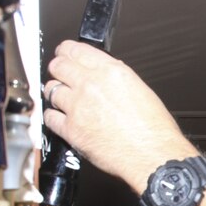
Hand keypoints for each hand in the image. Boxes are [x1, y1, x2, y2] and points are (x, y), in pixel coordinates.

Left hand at [43, 40, 199, 191]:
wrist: (153, 156)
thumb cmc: (154, 130)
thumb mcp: (141, 90)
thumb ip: (115, 79)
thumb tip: (102, 77)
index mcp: (111, 72)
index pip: (75, 50)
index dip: (66, 51)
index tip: (64, 54)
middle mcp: (92, 85)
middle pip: (58, 66)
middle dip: (57, 69)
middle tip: (60, 75)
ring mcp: (78, 107)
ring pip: (51, 90)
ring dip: (55, 93)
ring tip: (62, 99)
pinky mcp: (71, 130)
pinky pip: (50, 117)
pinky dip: (53, 117)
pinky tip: (61, 118)